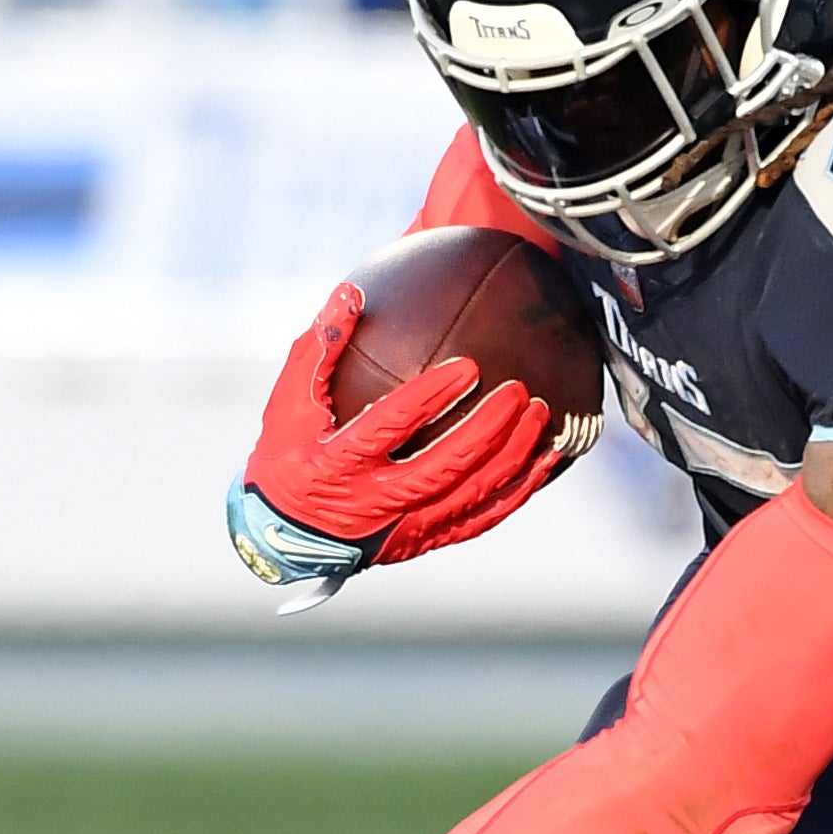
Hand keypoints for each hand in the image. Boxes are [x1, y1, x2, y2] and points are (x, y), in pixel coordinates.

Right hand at [225, 284, 576, 599]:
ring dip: (509, 456)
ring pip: (468, 496)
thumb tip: (352, 292)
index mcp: (337, 465)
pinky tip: (546, 458)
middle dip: (485, 430)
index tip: (468, 366)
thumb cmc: (288, 453)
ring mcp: (402, 528)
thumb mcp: (287, 401)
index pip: (388, 429)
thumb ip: (318, 348)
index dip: (428, 399)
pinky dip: (517, 491)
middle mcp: (372, 503)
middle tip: (517, 390)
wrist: (286, 534)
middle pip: (441, 469)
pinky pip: (481, 519)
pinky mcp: (424, 542)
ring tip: (539, 411)